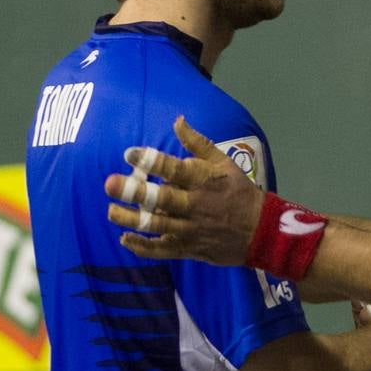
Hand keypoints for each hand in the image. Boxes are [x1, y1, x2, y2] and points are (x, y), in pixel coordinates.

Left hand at [104, 117, 261, 264]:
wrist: (262, 231)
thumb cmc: (239, 192)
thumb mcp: (224, 162)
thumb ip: (198, 143)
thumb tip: (177, 120)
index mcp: (203, 180)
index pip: (175, 169)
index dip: (152, 161)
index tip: (129, 154)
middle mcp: (195, 205)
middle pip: (161, 199)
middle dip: (134, 192)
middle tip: (109, 184)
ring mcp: (191, 229)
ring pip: (157, 225)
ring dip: (131, 219)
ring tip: (111, 211)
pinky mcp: (190, 248)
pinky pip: (162, 250)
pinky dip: (143, 247)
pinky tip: (126, 239)